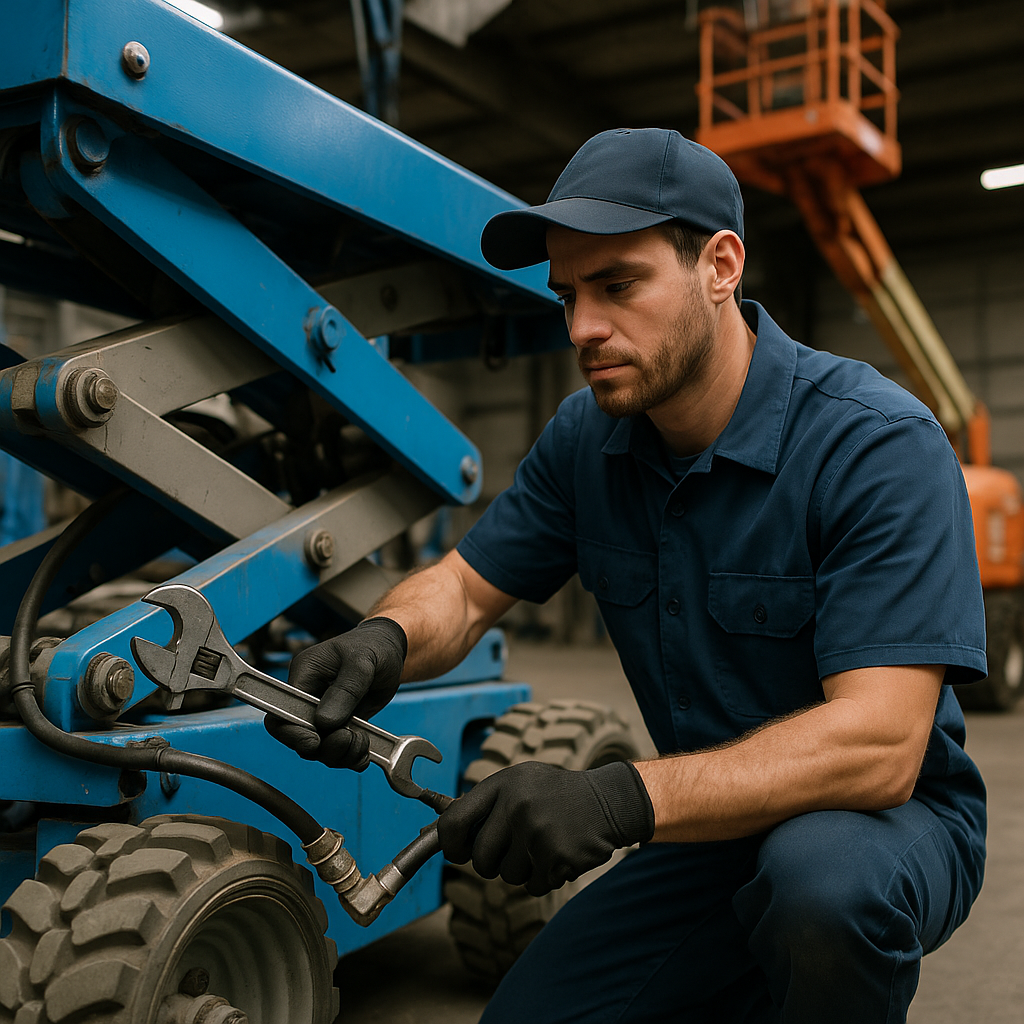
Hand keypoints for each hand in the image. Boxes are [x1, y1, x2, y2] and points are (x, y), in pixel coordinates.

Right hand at [264, 616, 406, 769]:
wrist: (390, 649)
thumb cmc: (373, 646)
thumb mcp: (362, 662)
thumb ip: (345, 690)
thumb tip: (325, 722)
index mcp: (304, 676)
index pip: (281, 712)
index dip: (293, 733)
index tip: (315, 741)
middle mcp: (309, 697)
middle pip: (298, 737)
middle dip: (323, 747)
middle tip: (349, 739)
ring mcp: (324, 714)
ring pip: (319, 749)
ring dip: (341, 754)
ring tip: (362, 743)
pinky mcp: (341, 725)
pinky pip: (338, 750)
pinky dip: (351, 757)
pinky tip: (365, 753)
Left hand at [437, 760, 654, 895]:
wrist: (608, 801)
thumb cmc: (554, 796)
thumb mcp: (519, 785)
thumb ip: (482, 806)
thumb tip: (433, 833)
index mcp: (503, 784)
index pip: (453, 822)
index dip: (449, 844)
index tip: (458, 851)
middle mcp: (516, 805)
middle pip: (480, 859)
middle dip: (493, 863)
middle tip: (514, 849)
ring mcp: (536, 830)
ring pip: (507, 876)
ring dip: (523, 870)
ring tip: (544, 844)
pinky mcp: (555, 855)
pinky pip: (532, 885)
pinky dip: (543, 877)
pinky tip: (559, 854)